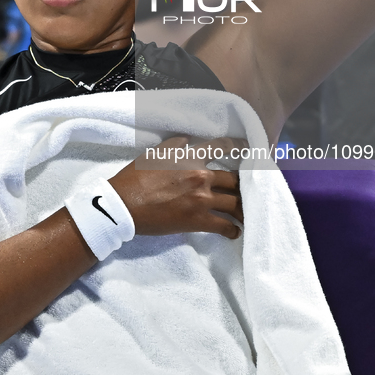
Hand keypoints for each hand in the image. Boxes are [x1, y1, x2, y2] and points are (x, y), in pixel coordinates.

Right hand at [109, 136, 242, 238]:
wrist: (124, 205)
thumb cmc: (135, 177)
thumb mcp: (154, 153)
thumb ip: (175, 146)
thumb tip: (187, 142)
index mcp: (191, 157)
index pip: (223, 148)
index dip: (240, 149)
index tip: (249, 152)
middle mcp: (201, 176)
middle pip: (234, 179)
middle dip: (243, 185)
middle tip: (249, 189)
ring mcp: (201, 199)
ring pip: (234, 203)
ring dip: (242, 209)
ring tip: (246, 213)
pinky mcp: (198, 221)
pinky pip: (224, 226)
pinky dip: (232, 230)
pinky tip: (235, 232)